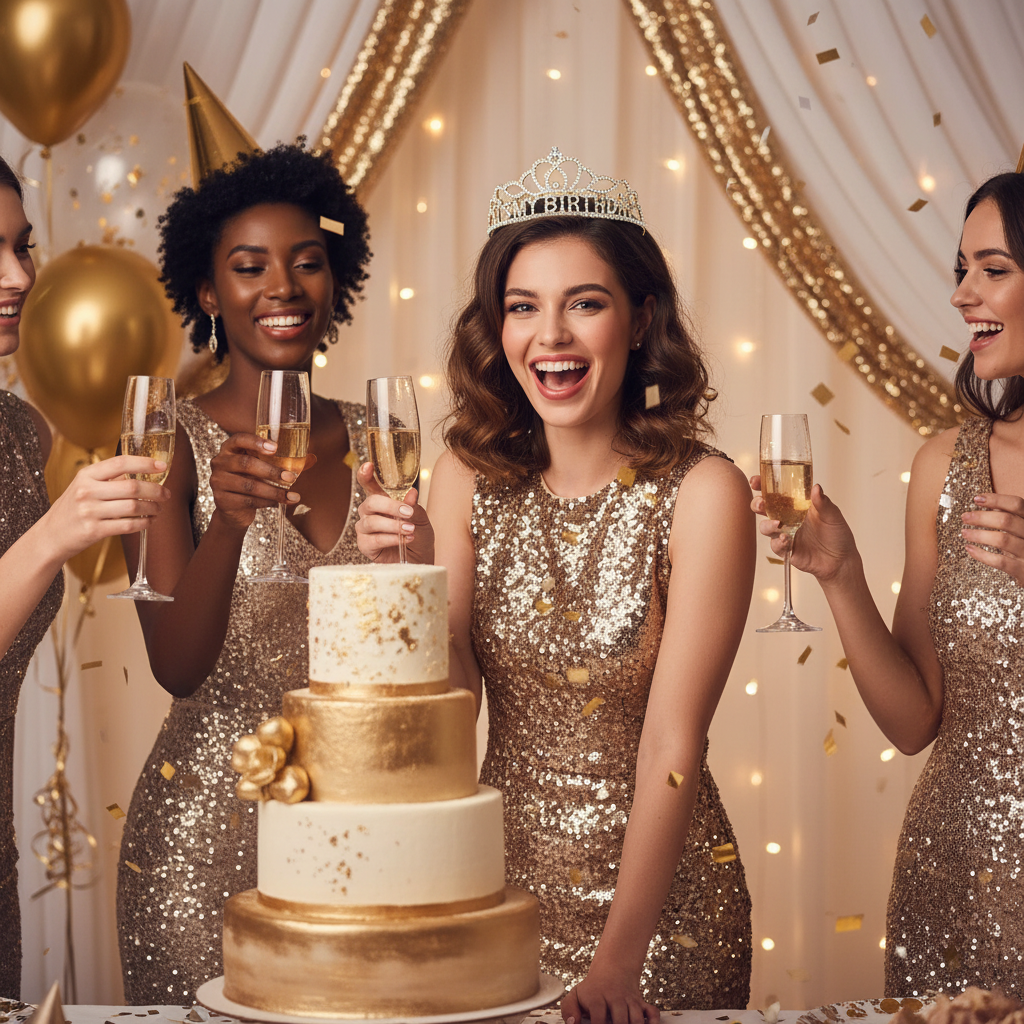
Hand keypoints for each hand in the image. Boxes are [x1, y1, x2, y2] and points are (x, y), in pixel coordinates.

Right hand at [46, 455, 169, 559]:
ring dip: (153, 508)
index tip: (162, 466)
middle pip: (133, 487)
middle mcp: (87, 491)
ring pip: (134, 507)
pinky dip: (144, 523)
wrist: (51, 535)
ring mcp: (90, 511)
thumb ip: (109, 478)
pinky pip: (128, 525)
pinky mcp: (94, 530)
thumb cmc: (73, 508)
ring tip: (159, 508)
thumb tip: (143, 471)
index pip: (120, 463)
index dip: (145, 463)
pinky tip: (150, 521)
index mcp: (86, 475)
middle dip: (156, 490)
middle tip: (166, 494)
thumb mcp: (84, 486)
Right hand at [208, 433, 303, 531]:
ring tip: (292, 496)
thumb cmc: (251, 481)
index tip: (275, 448)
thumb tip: (309, 458)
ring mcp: (218, 482)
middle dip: (272, 471)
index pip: (239, 439)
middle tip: (291, 477)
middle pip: (246, 463)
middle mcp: (220, 463)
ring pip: (250, 486)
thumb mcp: (259, 468)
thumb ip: (275, 460)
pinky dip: (267, 502)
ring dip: (274, 491)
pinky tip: (278, 503)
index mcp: (229, 449)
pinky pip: (249, 500)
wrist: (234, 510)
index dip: (256, 442)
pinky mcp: (222, 500)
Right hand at [354, 462, 433, 563]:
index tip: (368, 465)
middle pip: (371, 503)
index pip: (369, 485)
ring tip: (410, 530)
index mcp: (381, 502)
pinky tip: (404, 540)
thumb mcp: (422, 519)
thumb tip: (411, 493)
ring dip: (393, 525)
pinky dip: (390, 539)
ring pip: (371, 522)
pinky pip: (374, 540)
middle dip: (390, 506)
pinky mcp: (365, 546)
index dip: (366, 475)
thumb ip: (414, 506)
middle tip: (408, 513)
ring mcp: (365, 530)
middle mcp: (369, 514)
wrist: (421, 560)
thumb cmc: (419, 537)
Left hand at [560, 963, 658, 1023]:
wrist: (612, 971)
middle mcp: (615, 998)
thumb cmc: (592, 990)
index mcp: (597, 997)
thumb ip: (569, 1010)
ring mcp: (629, 1001)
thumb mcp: (575, 995)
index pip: (598, 1017)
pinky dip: (653, 1022)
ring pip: (637, 1019)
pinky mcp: (641, 1003)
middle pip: (621, 1020)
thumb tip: (573, 1023)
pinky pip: (653, 1012)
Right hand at [749, 476, 857, 584]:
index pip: (775, 492)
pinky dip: (778, 542)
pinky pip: (775, 545)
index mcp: (796, 504)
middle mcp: (787, 518)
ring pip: (765, 527)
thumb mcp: (833, 515)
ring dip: (767, 525)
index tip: (755, 481)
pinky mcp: (785, 549)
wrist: (841, 561)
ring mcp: (785, 533)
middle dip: (757, 504)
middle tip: (761, 504)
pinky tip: (787, 539)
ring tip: (777, 525)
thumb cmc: (837, 535)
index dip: (762, 485)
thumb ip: (823, 502)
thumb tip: (816, 488)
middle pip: (763, 508)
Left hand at [962, 493, 1023, 584]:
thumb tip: (983, 501)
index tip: (976, 499)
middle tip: (964, 517)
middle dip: (982, 517)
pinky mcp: (1023, 570)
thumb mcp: (1019, 529)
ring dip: (979, 535)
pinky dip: (982, 554)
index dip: (996, 500)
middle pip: (1007, 520)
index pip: (1017, 504)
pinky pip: (1000, 561)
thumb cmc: (1023, 547)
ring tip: (964, 533)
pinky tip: (969, 548)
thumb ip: (1008, 517)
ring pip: (1002, 540)